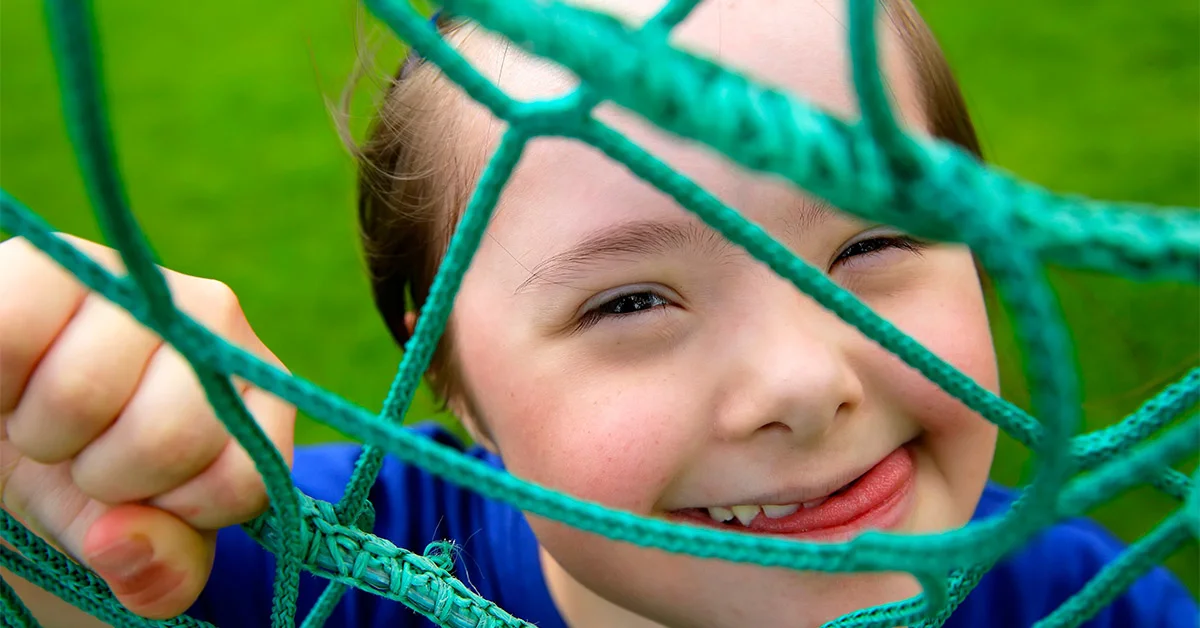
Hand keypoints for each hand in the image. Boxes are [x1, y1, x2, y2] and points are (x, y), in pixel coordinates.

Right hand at [0, 234, 294, 618]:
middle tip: (86, 449)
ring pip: (82, 392)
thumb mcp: (138, 531)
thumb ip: (163, 567)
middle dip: (103, 474)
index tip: (145, 493)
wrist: (17, 410)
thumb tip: (123, 543)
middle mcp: (214, 319)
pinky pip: (15, 332)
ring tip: (46, 412)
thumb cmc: (92, 467)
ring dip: (44, 433)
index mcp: (259, 390)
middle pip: (164, 435)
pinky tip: (12, 379)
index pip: (238, 479)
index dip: (174, 511)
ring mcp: (139, 282)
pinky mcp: (54, 262)